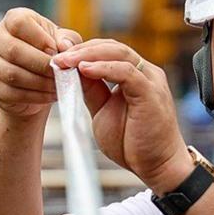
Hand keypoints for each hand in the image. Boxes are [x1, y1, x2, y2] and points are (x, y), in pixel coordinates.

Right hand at [0, 8, 80, 121]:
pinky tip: (49, 95)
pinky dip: (35, 96)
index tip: (55, 52)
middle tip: (59, 73)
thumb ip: (67, 39)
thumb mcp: (62, 40)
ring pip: (11, 74)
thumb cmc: (49, 52)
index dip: (39, 39)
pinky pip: (12, 92)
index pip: (19, 23)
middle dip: (41, 64)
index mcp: (13, 19)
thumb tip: (65, 46)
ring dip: (39, 82)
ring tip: (58, 85)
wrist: (37, 80)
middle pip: (13, 50)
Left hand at [51, 40, 192, 191]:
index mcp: (135, 75)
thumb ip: (91, 91)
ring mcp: (150, 80)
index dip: (82, 51)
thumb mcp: (102, 112)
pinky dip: (104, 68)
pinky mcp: (151, 93)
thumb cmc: (132, 143)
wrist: (156, 167)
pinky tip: (84, 69)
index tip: (57, 57)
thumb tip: (71, 72)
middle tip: (57, 56)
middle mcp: (145, 72)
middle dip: (82, 49)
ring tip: (65, 61)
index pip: (107, 51)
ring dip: (88, 55)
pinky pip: (127, 72)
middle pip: (112, 47)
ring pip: (119, 53)